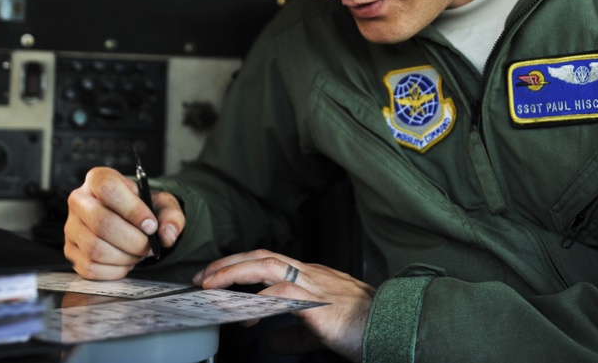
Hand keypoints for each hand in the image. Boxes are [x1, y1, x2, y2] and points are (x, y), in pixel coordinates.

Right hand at [64, 166, 184, 279]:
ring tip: (137, 252)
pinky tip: (125, 261)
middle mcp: (79, 201)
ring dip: (125, 257)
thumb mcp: (162, 204)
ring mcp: (71, 228)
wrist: (130, 221)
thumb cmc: (142, 209)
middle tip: (148, 245)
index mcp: (98, 179)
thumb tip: (167, 235)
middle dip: (132, 240)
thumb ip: (171, 216)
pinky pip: (90, 268)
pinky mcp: (71, 252)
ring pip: (95, 248)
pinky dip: (114, 270)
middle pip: (101, 222)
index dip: (133, 209)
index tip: (150, 225)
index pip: (109, 189)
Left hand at [194, 249, 375, 361]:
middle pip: (262, 256)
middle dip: (229, 263)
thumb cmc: (364, 329)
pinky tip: (246, 316)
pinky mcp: (318, 302)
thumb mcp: (321, 332)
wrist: (394, 328)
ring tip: (211, 285)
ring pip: (267, 265)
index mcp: (312, 277)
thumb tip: (270, 341)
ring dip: (235, 272)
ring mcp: (314, 284)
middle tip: (202, 277)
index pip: (269, 262)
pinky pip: (282, 293)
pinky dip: (259, 300)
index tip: (217, 277)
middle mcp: (311, 273)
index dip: (240, 266)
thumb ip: (294, 335)